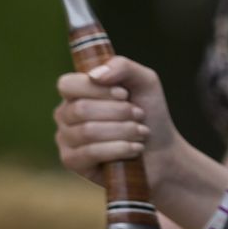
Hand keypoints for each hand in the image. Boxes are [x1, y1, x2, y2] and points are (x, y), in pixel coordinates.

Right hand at [54, 57, 181, 188]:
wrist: (161, 150)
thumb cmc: (149, 112)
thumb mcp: (144, 81)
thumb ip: (122, 66)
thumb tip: (94, 75)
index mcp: (78, 91)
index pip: (68, 84)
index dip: (97, 89)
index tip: (124, 94)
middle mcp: (66, 113)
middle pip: (81, 109)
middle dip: (119, 112)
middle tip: (139, 115)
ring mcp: (66, 139)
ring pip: (88, 131)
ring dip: (124, 131)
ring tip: (141, 132)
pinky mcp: (72, 162)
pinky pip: (90, 153)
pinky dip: (119, 148)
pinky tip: (136, 148)